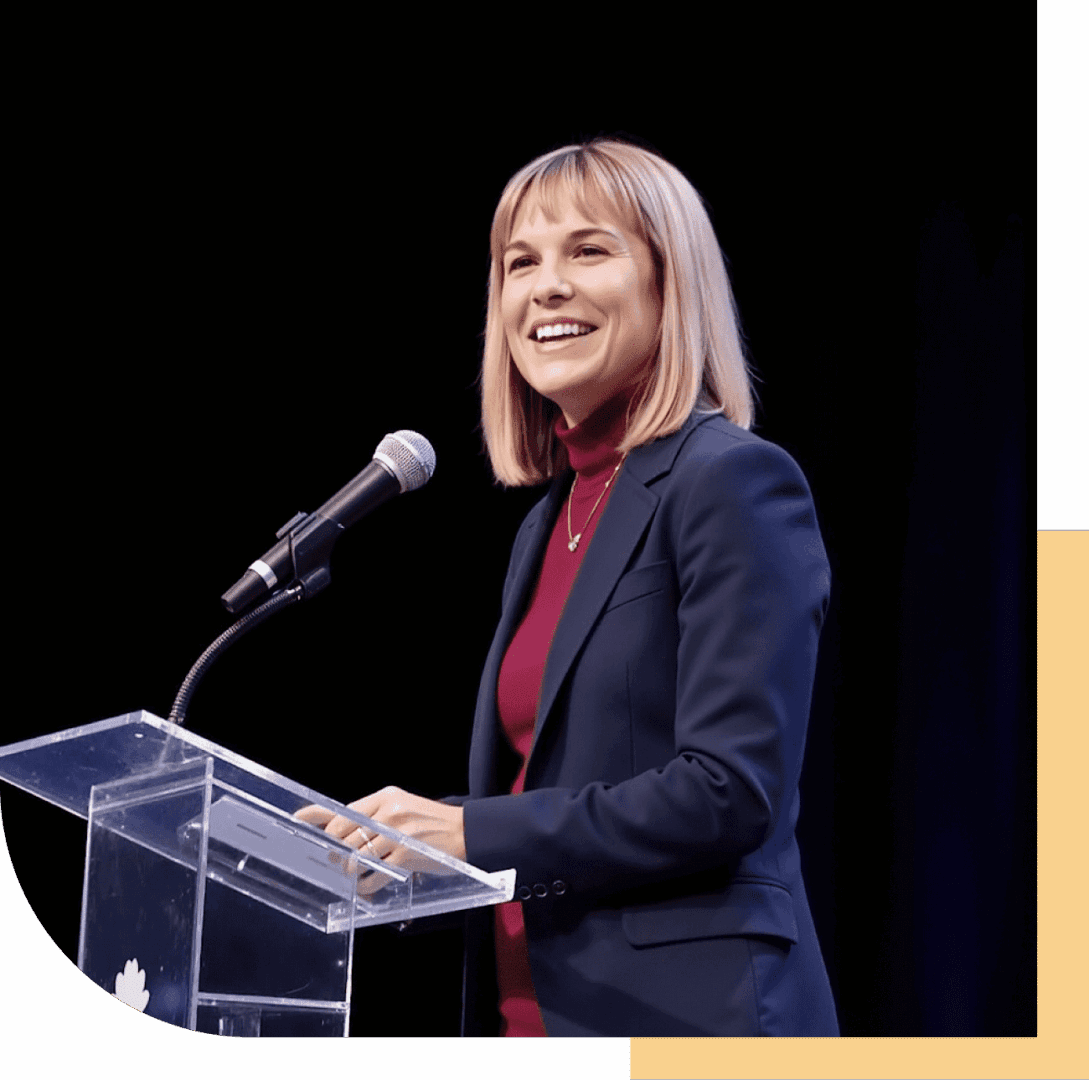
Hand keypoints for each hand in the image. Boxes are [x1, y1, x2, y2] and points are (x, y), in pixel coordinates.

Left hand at [294, 786, 464, 895]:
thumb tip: (334, 826)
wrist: (467, 832)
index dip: (316, 818)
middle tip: (337, 861)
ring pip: (355, 858)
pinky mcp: (406, 856)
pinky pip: (373, 875)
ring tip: (355, 874)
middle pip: (344, 836)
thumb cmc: (431, 823)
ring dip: (350, 871)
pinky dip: (367, 885)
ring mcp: (397, 834)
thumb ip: (371, 816)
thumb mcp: (401, 808)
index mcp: (386, 797)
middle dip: (336, 853)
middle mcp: (389, 812)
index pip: (342, 811)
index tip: (297, 821)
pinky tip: (369, 885)